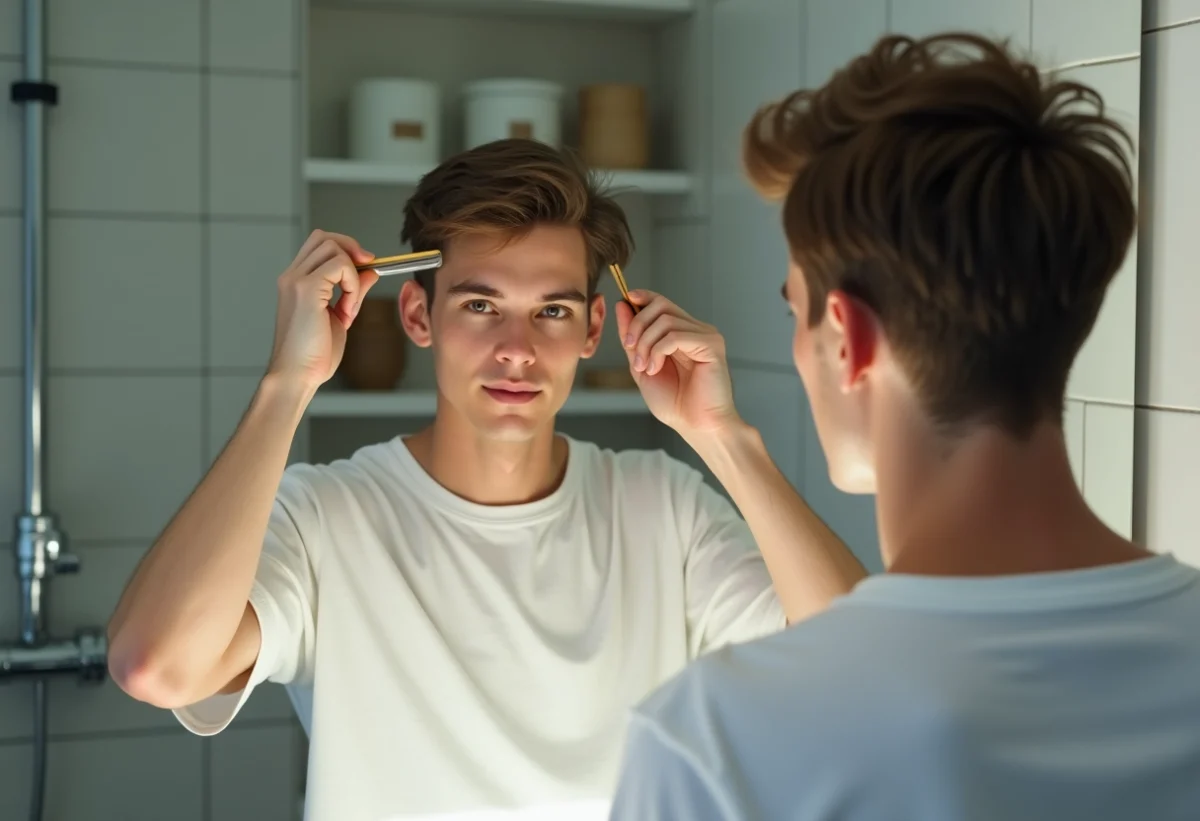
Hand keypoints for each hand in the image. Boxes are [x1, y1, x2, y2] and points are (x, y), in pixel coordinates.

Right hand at [265, 229, 379, 390]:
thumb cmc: (314, 354)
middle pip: (325, 238)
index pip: (320, 245)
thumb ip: (353, 290)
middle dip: (352, 251)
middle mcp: (292, 276)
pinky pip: (340, 266)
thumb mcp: (341, 316)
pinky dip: (352, 284)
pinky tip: (348, 310)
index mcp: (296, 282)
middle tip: (365, 275)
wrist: (298, 376)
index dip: (345, 250)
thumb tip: (371, 270)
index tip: (363, 269)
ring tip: (350, 304)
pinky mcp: (306, 289)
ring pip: (333, 247)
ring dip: (352, 272)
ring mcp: (296, 280)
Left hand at [615, 290, 741, 439]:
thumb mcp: (642, 366)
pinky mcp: (712, 345)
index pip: (661, 302)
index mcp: (682, 333)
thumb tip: (623, 305)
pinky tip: (655, 369)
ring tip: (645, 368)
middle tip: (631, 351)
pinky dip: (658, 351)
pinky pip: (675, 335)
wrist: (696, 426)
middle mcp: (696, 330)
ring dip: (646, 344)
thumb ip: (633, 338)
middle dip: (637, 325)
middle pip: (661, 305)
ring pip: (665, 320)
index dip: (642, 297)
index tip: (624, 302)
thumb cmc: (675, 404)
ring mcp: (706, 336)